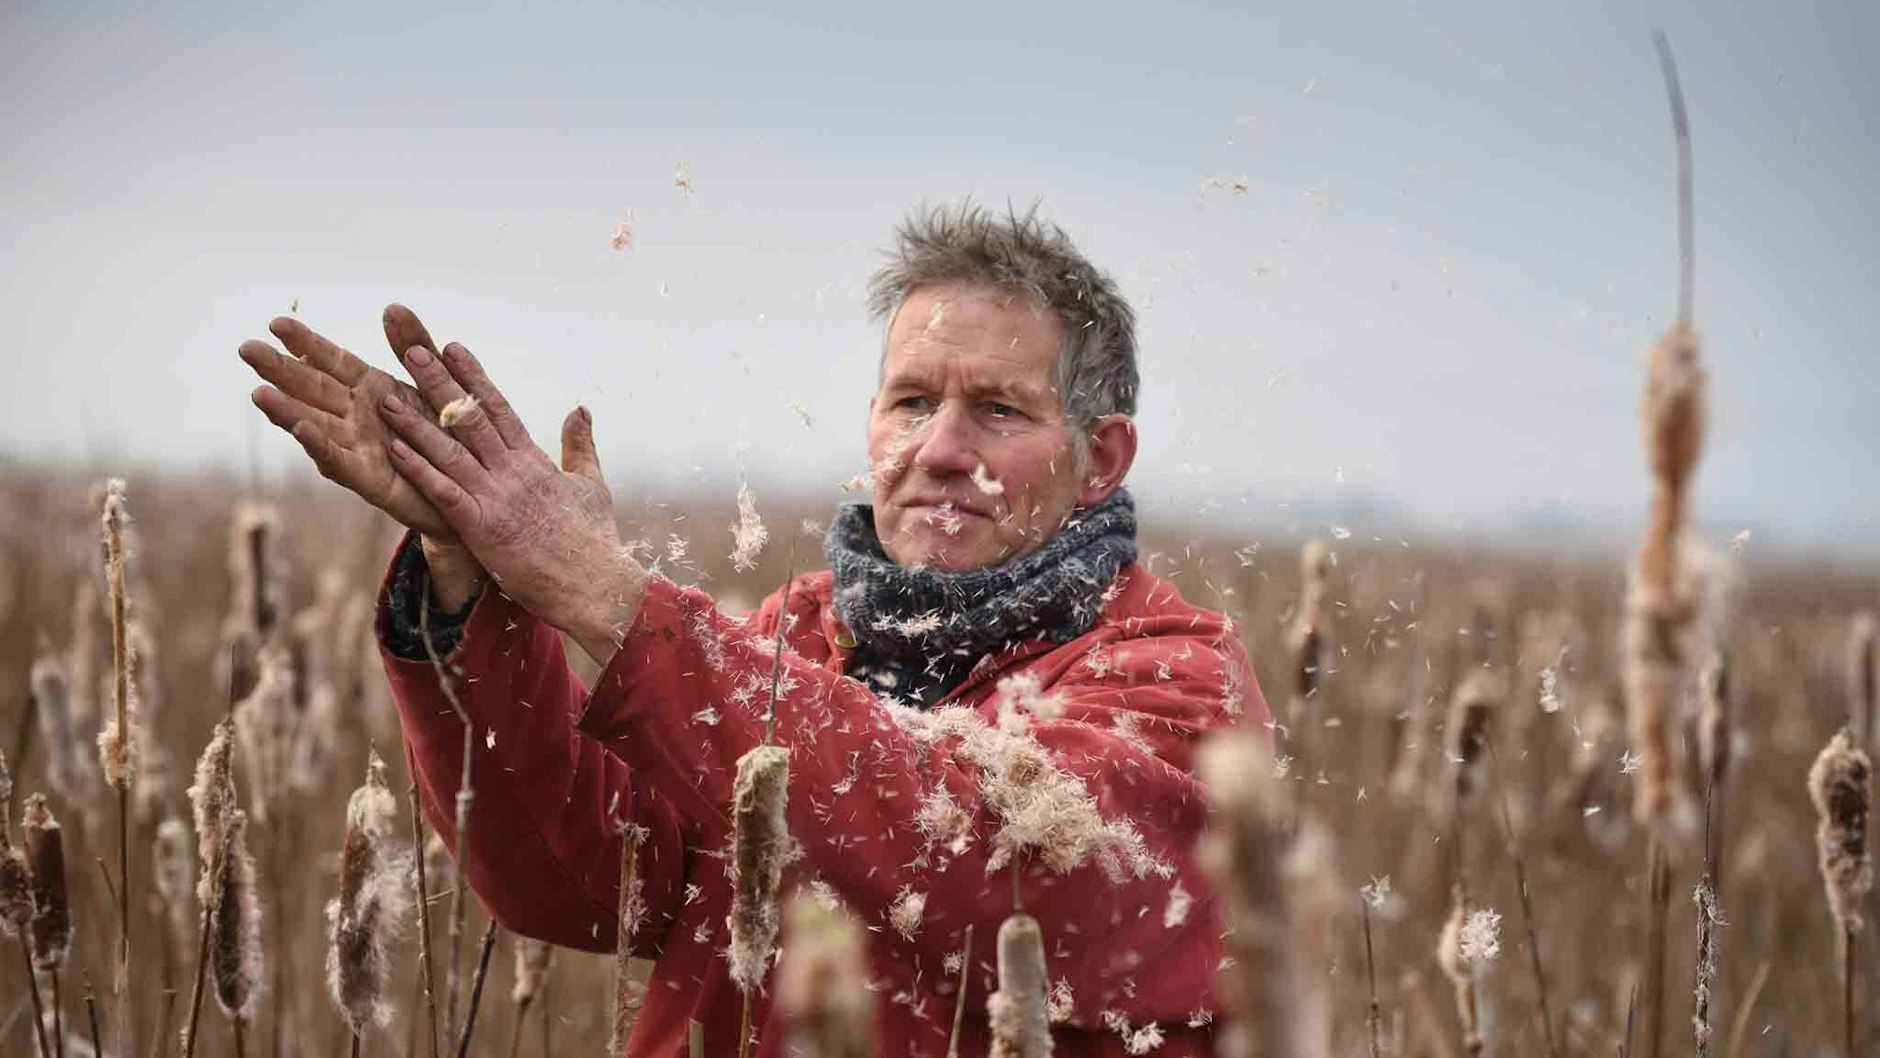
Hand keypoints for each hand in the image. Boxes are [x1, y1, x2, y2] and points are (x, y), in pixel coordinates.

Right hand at [240, 307, 459, 540]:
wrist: (472, 490)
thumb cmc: (449, 434)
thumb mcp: (438, 382)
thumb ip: (416, 346)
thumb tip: (391, 306)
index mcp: (370, 389)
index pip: (331, 360)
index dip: (305, 342)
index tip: (277, 323)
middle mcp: (356, 416)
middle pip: (312, 388)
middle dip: (279, 369)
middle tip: (246, 348)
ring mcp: (359, 447)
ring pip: (315, 425)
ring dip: (287, 411)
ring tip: (258, 393)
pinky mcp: (371, 480)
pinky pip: (342, 463)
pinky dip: (320, 446)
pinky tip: (301, 429)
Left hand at [374, 324, 645, 663]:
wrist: (594, 585)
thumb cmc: (594, 540)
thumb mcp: (592, 484)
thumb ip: (581, 444)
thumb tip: (579, 408)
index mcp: (535, 461)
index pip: (500, 408)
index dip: (474, 376)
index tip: (452, 347)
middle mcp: (513, 472)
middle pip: (470, 419)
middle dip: (439, 383)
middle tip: (412, 351)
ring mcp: (496, 499)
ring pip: (449, 451)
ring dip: (415, 424)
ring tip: (386, 398)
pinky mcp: (483, 528)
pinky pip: (444, 493)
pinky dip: (419, 470)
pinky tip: (394, 450)